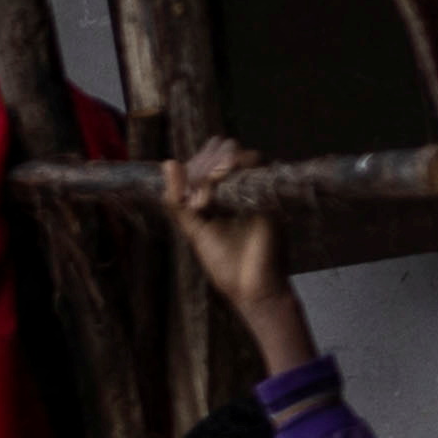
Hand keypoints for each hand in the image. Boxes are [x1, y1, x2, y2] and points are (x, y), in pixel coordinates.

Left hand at [165, 137, 316, 377]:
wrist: (251, 289)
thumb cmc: (225, 264)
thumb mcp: (194, 230)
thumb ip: (178, 201)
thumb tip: (168, 163)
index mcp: (221, 192)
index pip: (207, 158)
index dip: (194, 167)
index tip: (187, 197)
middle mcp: (239, 185)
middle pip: (222, 148)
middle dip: (203, 164)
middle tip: (197, 197)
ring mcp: (255, 187)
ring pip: (236, 152)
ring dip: (215, 167)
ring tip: (206, 198)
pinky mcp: (268, 192)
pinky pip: (255, 166)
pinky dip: (233, 170)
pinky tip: (218, 189)